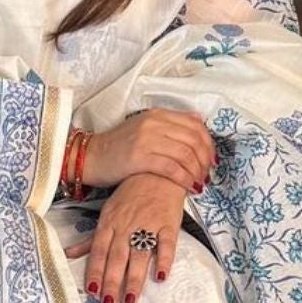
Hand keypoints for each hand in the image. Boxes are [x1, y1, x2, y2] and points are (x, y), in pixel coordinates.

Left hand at [63, 173, 185, 302]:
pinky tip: (160, 277)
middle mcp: (126, 226)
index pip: (99, 251)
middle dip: (112, 281)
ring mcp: (148, 225)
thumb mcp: (107, 213)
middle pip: (117, 257)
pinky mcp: (169, 224)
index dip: (96, 272)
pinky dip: (164, 260)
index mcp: (110, 224)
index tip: (92, 292)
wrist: (158, 171)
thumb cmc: (130, 195)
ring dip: (134, 278)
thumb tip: (70, 254)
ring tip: (130, 300)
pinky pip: (166, 245)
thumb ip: (91, 238)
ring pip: (139, 255)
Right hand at [82, 109, 215, 193]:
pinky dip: (185, 179)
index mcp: (158, 115)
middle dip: (205, 160)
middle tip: (207, 175)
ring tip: (199, 184)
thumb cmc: (118, 147)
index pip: (195, 125)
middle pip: (194, 140)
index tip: (211, 160)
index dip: (208, 144)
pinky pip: (172, 168)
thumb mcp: (144, 127)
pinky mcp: (139, 157)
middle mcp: (154, 123)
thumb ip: (169, 125)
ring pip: (186, 154)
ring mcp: (147, 139)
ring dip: (197, 172)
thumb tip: (197, 121)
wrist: (90, 157)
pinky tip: (188, 187)